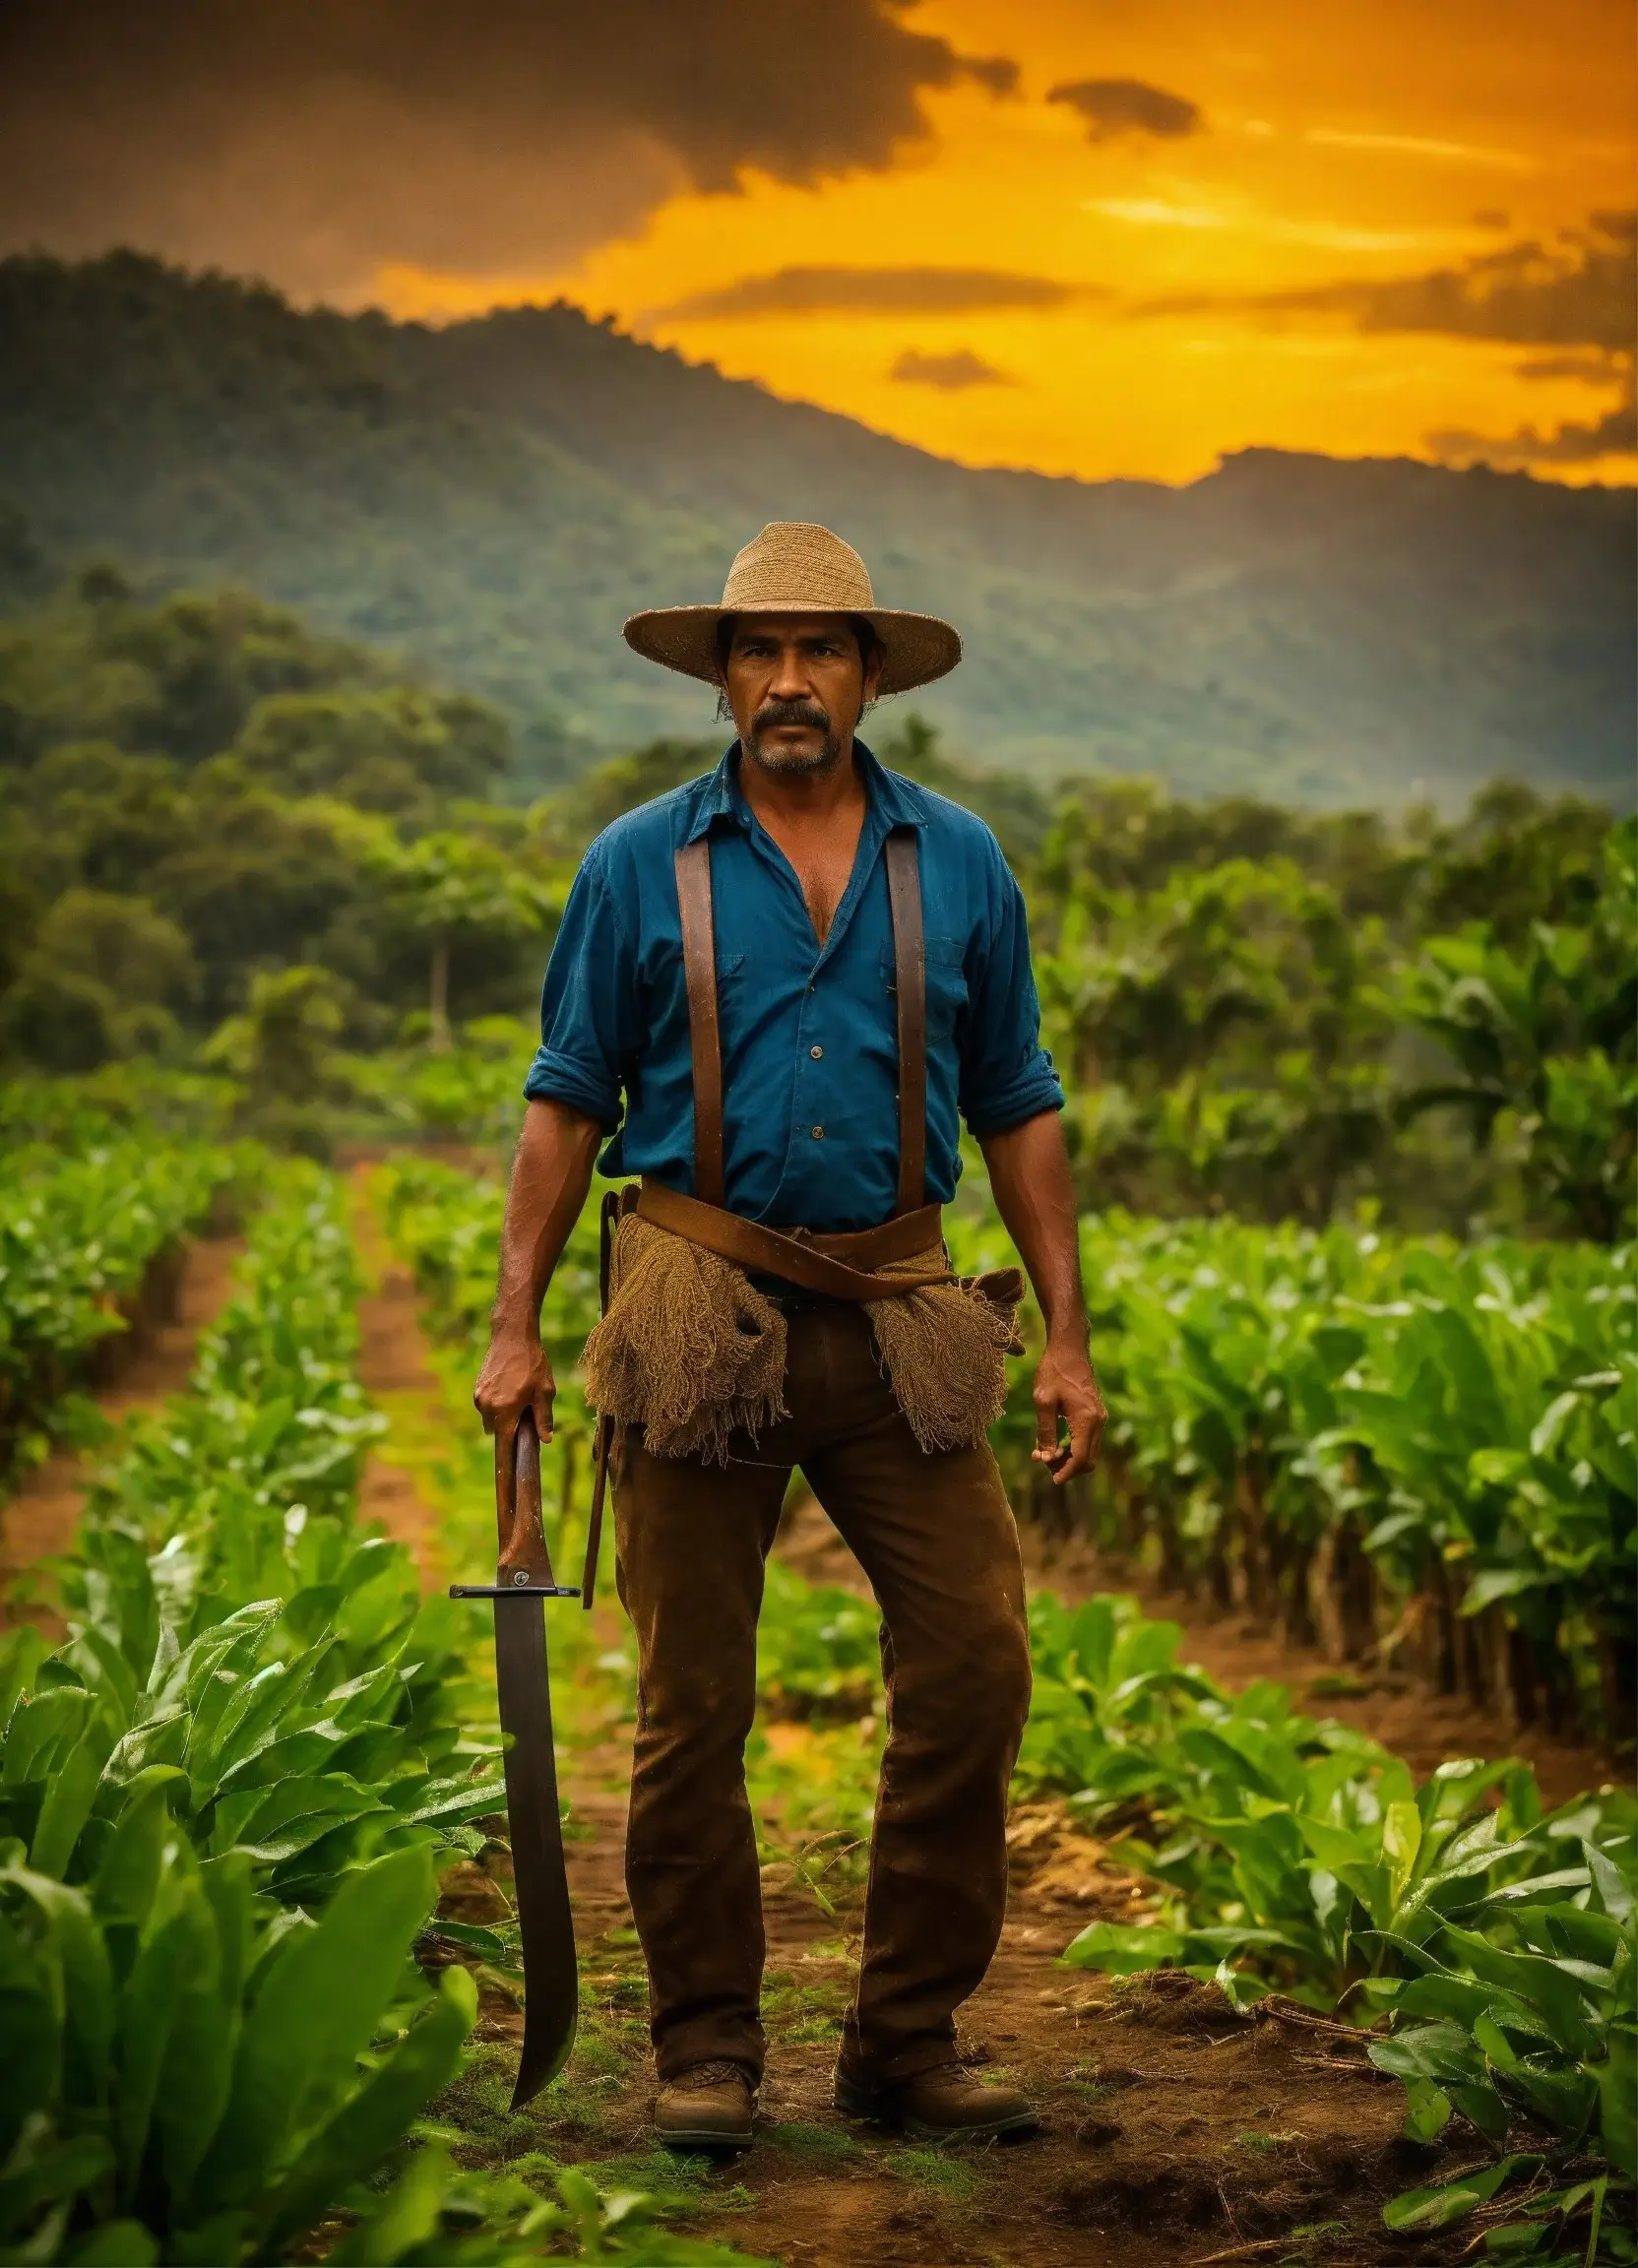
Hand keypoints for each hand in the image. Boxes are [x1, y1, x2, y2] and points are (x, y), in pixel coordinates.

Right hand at [473, 1331, 556, 1516]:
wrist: (512, 1335)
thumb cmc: (533, 1363)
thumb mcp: (545, 1391)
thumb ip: (544, 1417)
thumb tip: (545, 1440)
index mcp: (505, 1412)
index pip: (504, 1448)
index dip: (506, 1466)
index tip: (505, 1484)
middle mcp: (487, 1408)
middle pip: (498, 1434)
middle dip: (510, 1432)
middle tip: (528, 1417)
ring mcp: (479, 1398)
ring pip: (492, 1420)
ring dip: (504, 1417)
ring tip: (521, 1397)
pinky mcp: (477, 1389)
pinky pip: (488, 1406)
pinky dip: (498, 1405)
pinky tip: (511, 1388)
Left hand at [1030, 1334, 1105, 1484]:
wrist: (1069, 1349)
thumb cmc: (1053, 1371)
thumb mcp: (1043, 1401)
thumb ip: (1046, 1432)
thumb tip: (1046, 1458)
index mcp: (1087, 1419)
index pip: (1080, 1458)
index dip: (1066, 1472)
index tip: (1052, 1480)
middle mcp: (1098, 1421)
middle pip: (1088, 1460)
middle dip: (1067, 1467)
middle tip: (1044, 1463)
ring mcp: (1099, 1418)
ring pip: (1089, 1451)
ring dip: (1070, 1458)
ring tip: (1045, 1453)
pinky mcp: (1096, 1414)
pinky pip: (1088, 1440)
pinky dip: (1073, 1447)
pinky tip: (1055, 1442)